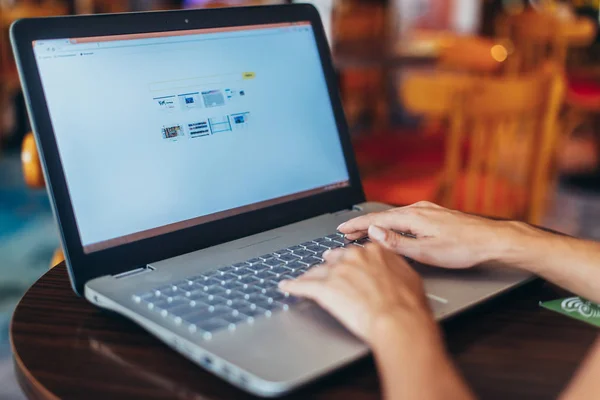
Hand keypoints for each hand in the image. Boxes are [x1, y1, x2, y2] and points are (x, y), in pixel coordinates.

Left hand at [279, 244, 437, 344]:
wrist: (397, 320)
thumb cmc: (408, 305)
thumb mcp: (408, 277)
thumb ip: (393, 266)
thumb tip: (390, 268)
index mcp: (374, 251)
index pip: (355, 252)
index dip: (349, 261)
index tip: (346, 265)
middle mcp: (353, 257)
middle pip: (333, 259)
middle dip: (329, 267)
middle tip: (327, 274)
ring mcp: (337, 271)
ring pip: (317, 271)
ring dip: (310, 277)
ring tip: (303, 281)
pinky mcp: (324, 288)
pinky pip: (303, 285)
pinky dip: (293, 286)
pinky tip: (286, 287)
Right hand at [338, 201, 525, 268]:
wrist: (493, 240)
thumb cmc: (464, 249)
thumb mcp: (427, 252)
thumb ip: (398, 243)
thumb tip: (374, 234)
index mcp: (413, 217)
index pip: (376, 220)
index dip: (356, 224)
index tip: (341, 228)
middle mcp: (419, 210)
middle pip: (383, 216)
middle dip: (363, 224)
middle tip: (346, 232)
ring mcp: (428, 211)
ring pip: (394, 216)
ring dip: (377, 224)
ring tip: (364, 233)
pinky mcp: (436, 215)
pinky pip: (406, 217)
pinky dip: (392, 223)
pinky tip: (393, 229)